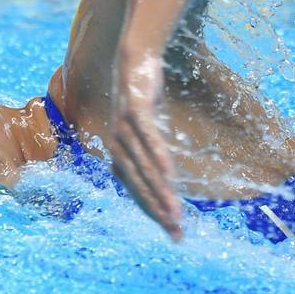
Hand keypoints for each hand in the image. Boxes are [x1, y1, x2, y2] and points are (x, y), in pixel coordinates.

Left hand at [107, 49, 182, 239]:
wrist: (133, 61)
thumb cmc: (142, 100)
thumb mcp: (146, 131)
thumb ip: (152, 154)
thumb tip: (168, 176)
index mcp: (119, 154)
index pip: (136, 191)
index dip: (153, 212)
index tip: (174, 232)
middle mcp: (117, 145)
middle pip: (139, 184)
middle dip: (158, 210)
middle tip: (177, 231)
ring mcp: (123, 128)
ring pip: (143, 166)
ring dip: (160, 190)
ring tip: (176, 212)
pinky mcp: (134, 110)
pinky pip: (148, 138)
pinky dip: (158, 156)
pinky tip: (170, 173)